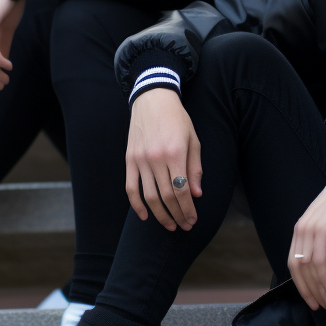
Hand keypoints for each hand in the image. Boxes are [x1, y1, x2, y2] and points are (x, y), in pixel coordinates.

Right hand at [126, 88, 203, 230]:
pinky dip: (136, 205)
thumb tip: (196, 194)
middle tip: (184, 226)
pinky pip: (131, 187)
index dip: (187, 209)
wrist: (153, 99)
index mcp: (175, 153)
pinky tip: (144, 216)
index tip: (192, 220)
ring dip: (160, 215)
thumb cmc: (177, 119)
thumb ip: (195, 168)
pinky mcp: (129, 159)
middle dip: (177, 215)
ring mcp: (140, 160)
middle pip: (166, 196)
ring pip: (149, 196)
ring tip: (170, 225)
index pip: (182, 190)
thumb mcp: (193, 140)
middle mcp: (156, 158)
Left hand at [289, 160, 325, 310]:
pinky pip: (320, 261)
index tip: (315, 301)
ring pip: (308, 268)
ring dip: (321, 289)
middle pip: (297, 269)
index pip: (294, 264)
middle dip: (309, 291)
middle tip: (323, 307)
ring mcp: (309, 229)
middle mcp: (301, 230)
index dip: (303, 285)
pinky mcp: (322, 229)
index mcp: (301, 230)